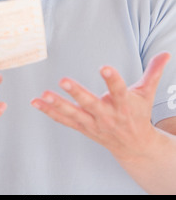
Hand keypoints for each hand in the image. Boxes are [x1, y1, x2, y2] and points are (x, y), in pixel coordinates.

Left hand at [31, 52, 170, 161]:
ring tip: (44, 95)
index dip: (112, 79)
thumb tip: (166, 53)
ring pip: (74, 114)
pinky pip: (64, 120)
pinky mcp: (83, 128)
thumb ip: (154, 72)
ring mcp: (94, 124)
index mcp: (124, 105)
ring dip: (58, 105)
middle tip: (63, 80)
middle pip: (91, 104)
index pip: (119, 91)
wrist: (135, 146)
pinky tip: (36, 102)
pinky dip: (50, 112)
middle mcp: (107, 115)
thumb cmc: (138, 114)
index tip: (105, 67)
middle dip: (77, 93)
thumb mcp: (147, 93)